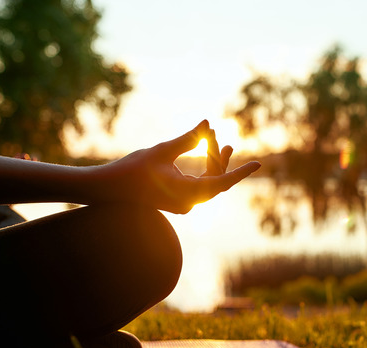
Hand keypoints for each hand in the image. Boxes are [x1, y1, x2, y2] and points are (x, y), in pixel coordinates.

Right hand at [93, 120, 259, 213]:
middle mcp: (189, 203)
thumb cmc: (131, 170)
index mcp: (187, 194)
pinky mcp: (178, 201)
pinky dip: (203, 170)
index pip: (222, 183)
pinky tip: (206, 154)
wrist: (107, 190)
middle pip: (215, 180)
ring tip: (219, 141)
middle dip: (219, 157)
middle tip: (218, 136)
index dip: (240, 172)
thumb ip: (187, 139)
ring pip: (208, 183)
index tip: (258, 163)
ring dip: (213, 163)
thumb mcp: (162, 151)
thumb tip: (208, 124)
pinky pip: (199, 186)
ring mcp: (183, 204)